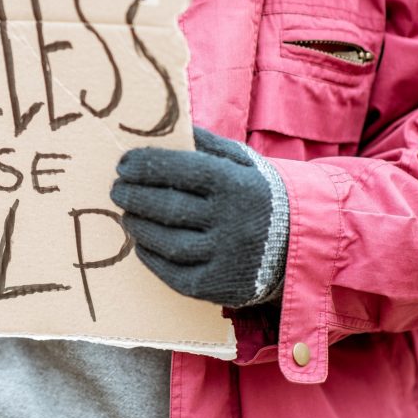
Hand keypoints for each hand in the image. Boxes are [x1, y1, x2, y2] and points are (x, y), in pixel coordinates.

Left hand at [110, 127, 288, 307]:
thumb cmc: (258, 193)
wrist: (301, 242)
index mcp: (239, 185)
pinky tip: (142, 243)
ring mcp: (228, 258)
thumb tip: (159, 130)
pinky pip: (175, 273)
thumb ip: (204, 144)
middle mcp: (235, 222)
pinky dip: (151, 258)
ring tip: (127, 214)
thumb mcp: (241, 161)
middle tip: (116, 189)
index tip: (123, 164)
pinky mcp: (222, 287)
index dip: (146, 166)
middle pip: (168, 207)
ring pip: (168, 243)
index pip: (182, 170)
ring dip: (139, 226)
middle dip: (134, 196)